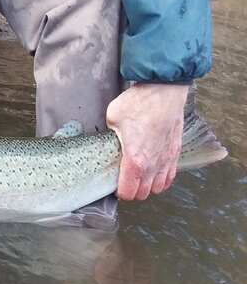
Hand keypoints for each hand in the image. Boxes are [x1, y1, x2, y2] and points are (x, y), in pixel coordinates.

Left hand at [105, 83, 188, 200]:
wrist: (164, 90)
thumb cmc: (138, 103)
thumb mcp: (112, 118)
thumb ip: (110, 136)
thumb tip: (108, 141)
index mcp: (135, 160)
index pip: (128, 192)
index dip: (119, 191)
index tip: (113, 184)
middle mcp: (153, 164)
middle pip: (142, 193)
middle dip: (132, 190)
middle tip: (123, 180)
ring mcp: (166, 159)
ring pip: (157, 188)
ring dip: (147, 186)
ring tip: (138, 177)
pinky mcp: (175, 152)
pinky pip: (170, 176)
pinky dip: (161, 179)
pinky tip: (153, 172)